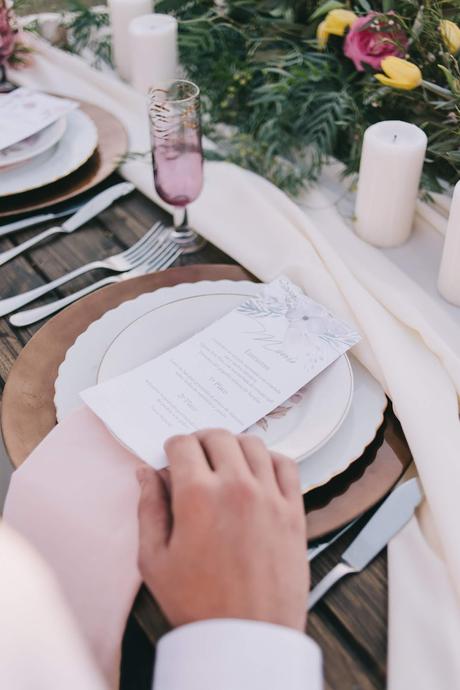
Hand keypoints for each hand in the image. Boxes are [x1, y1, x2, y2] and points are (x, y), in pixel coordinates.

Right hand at [137, 429, 307, 631]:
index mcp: (198, 496)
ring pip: (253, 443)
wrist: (246, 638)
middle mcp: (236, 487)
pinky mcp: (293, 510)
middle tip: (196, 457)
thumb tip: (146, 474)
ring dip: (234, 445)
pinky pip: (286, 464)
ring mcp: (269, 496)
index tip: (172, 457)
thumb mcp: (154, 560)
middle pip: (218, 436)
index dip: (173, 447)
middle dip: (201, 441)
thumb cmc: (199, 604)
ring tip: (225, 462)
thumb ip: (148, 508)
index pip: (184, 444)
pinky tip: (258, 471)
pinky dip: (270, 459)